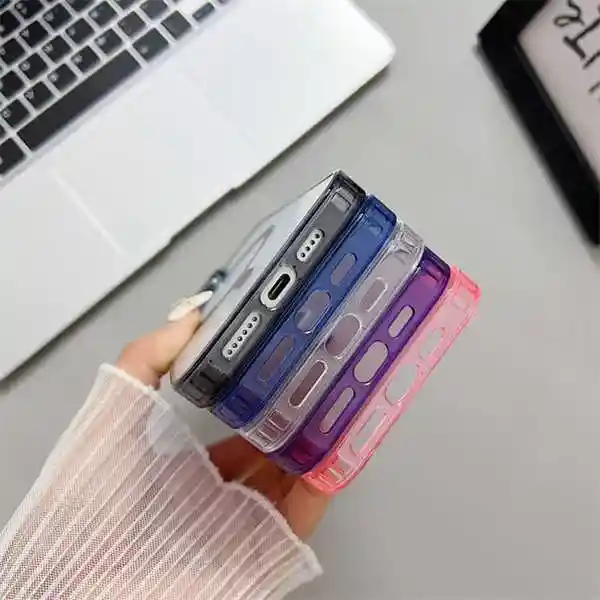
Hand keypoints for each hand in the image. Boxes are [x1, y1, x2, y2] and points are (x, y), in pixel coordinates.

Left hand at [116, 311, 330, 538]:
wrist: (95, 583)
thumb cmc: (97, 500)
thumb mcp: (113, 415)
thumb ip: (145, 361)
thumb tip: (190, 316)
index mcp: (188, 465)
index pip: (235, 426)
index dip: (260, 394)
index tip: (281, 360)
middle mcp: (221, 492)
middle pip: (272, 447)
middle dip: (296, 413)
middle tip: (321, 374)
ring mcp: (245, 520)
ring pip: (294, 473)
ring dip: (317, 438)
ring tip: (340, 397)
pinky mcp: (266, 547)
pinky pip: (305, 510)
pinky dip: (327, 478)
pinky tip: (342, 444)